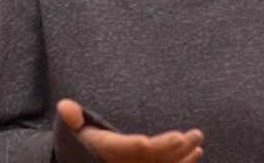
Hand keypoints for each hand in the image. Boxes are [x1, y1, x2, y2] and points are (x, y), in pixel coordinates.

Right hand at [57, 99, 203, 162]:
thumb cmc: (80, 142)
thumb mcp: (71, 131)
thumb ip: (71, 119)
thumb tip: (65, 105)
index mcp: (105, 152)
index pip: (120, 149)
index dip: (133, 147)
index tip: (146, 142)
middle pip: (147, 159)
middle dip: (166, 149)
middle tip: (185, 137)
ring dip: (182, 156)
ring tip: (198, 140)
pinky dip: (183, 162)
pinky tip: (198, 152)